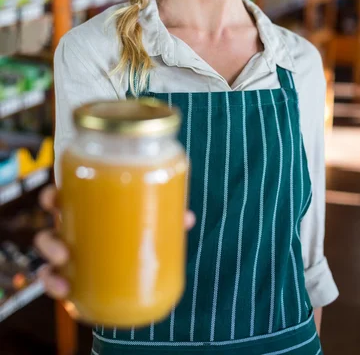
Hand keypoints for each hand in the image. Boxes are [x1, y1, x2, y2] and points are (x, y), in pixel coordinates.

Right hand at [34, 185, 195, 300]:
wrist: (135, 270)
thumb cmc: (138, 231)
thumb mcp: (152, 221)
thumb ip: (167, 218)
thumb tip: (187, 218)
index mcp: (89, 208)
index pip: (62, 195)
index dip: (52, 196)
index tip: (55, 199)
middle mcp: (75, 227)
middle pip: (50, 224)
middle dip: (49, 234)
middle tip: (63, 247)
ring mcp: (70, 252)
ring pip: (47, 251)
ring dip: (50, 258)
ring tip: (63, 265)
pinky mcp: (72, 274)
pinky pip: (53, 279)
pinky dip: (53, 283)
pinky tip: (65, 289)